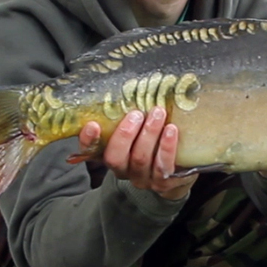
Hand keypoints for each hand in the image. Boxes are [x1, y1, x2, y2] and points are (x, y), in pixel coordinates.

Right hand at [79, 107, 195, 199]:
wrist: (178, 169)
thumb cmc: (154, 140)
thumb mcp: (139, 127)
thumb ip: (129, 114)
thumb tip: (130, 84)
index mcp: (109, 154)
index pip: (90, 150)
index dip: (88, 140)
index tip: (92, 124)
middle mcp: (122, 169)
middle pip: (115, 158)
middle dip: (124, 135)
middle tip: (136, 114)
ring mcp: (142, 178)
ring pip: (140, 159)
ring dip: (148, 134)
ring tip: (158, 113)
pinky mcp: (163, 182)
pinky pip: (163, 166)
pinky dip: (166, 147)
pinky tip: (171, 130)